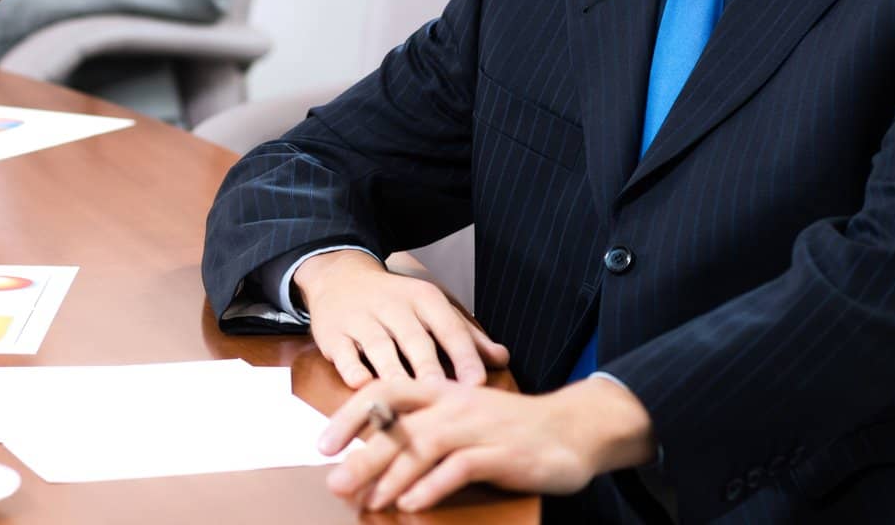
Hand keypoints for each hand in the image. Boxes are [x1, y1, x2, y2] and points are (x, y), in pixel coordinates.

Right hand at [294, 250, 508, 387]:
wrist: (341, 277)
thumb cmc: (396, 303)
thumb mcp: (431, 310)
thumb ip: (466, 337)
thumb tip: (503, 359)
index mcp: (424, 299)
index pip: (449, 327)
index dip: (463, 355)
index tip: (477, 383)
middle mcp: (394, 306)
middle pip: (415, 339)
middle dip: (428, 367)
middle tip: (442, 395)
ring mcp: (361, 319)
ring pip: (379, 347)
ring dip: (394, 373)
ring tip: (407, 398)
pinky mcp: (334, 334)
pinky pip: (345, 354)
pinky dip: (353, 370)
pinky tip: (363, 388)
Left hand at [319, 376, 655, 511]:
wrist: (572, 429)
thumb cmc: (509, 429)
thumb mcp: (463, 419)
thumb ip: (423, 430)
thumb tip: (373, 454)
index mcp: (442, 390)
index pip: (386, 391)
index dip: (351, 413)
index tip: (323, 443)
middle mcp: (456, 403)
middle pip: (400, 424)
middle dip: (364, 453)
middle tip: (334, 481)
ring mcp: (479, 426)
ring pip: (426, 445)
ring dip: (393, 474)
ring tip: (368, 499)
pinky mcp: (501, 452)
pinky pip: (461, 467)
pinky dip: (434, 486)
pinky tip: (413, 504)